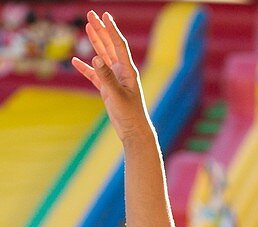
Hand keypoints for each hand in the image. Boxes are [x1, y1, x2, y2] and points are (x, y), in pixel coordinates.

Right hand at [71, 10, 150, 141]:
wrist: (133, 131)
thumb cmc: (129, 114)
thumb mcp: (117, 95)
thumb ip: (106, 77)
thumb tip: (95, 58)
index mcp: (127, 71)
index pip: (118, 45)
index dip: (111, 29)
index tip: (104, 16)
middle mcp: (121, 72)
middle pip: (109, 46)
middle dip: (100, 30)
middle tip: (91, 15)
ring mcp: (114, 80)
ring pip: (102, 57)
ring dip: (95, 42)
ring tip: (88, 27)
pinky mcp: (107, 89)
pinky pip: (94, 75)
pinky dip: (85, 68)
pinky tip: (76, 61)